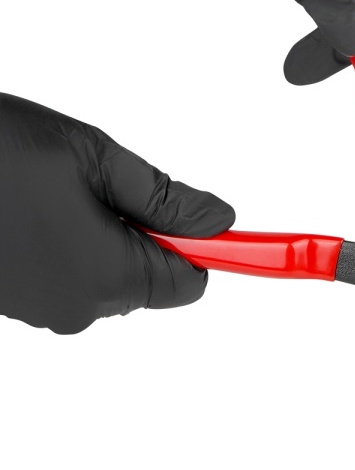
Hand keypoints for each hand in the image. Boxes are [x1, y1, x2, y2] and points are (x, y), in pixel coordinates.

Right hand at [0, 94, 234, 334]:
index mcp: (109, 277)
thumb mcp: (99, 160)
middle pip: (150, 279)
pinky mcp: (10, 298)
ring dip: (105, 234)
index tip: (201, 215)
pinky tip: (36, 204)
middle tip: (111, 182)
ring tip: (61, 187)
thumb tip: (220, 220)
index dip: (204, 246)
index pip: (192, 283)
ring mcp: (38, 309)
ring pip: (106, 276)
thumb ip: (166, 199)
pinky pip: (65, 276)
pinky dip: (68, 243)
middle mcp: (76, 308)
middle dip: (147, 233)